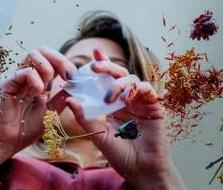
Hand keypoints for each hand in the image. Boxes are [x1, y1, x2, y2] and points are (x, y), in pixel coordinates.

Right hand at [0, 46, 76, 156]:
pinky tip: (38, 92)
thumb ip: (61, 98)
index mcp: (38, 80)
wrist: (7, 143)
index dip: (66, 64)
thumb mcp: (51, 112)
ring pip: (32, 54)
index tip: (74, 77)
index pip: (52, 59)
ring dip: (46, 66)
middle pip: (42, 50)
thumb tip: (76, 85)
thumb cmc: (26, 129)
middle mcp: (26, 76)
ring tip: (49, 83)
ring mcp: (16, 78)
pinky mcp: (6, 84)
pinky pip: (23, 71)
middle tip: (66, 75)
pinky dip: (35, 79)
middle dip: (59, 59)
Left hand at [66, 48, 183, 188]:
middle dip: (106, 66)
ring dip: (118, 83)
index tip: (92, 53)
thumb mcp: (98, 135)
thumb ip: (85, 118)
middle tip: (94, 67)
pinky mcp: (153, 106)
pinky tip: (127, 96)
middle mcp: (125, 99)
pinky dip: (136, 88)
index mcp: (111, 103)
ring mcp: (139, 101)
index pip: (104, 79)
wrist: (142, 170)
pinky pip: (146, 88)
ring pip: (131, 79)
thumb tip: (69, 100)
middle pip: (117, 74)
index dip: (101, 64)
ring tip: (109, 96)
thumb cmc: (120, 154)